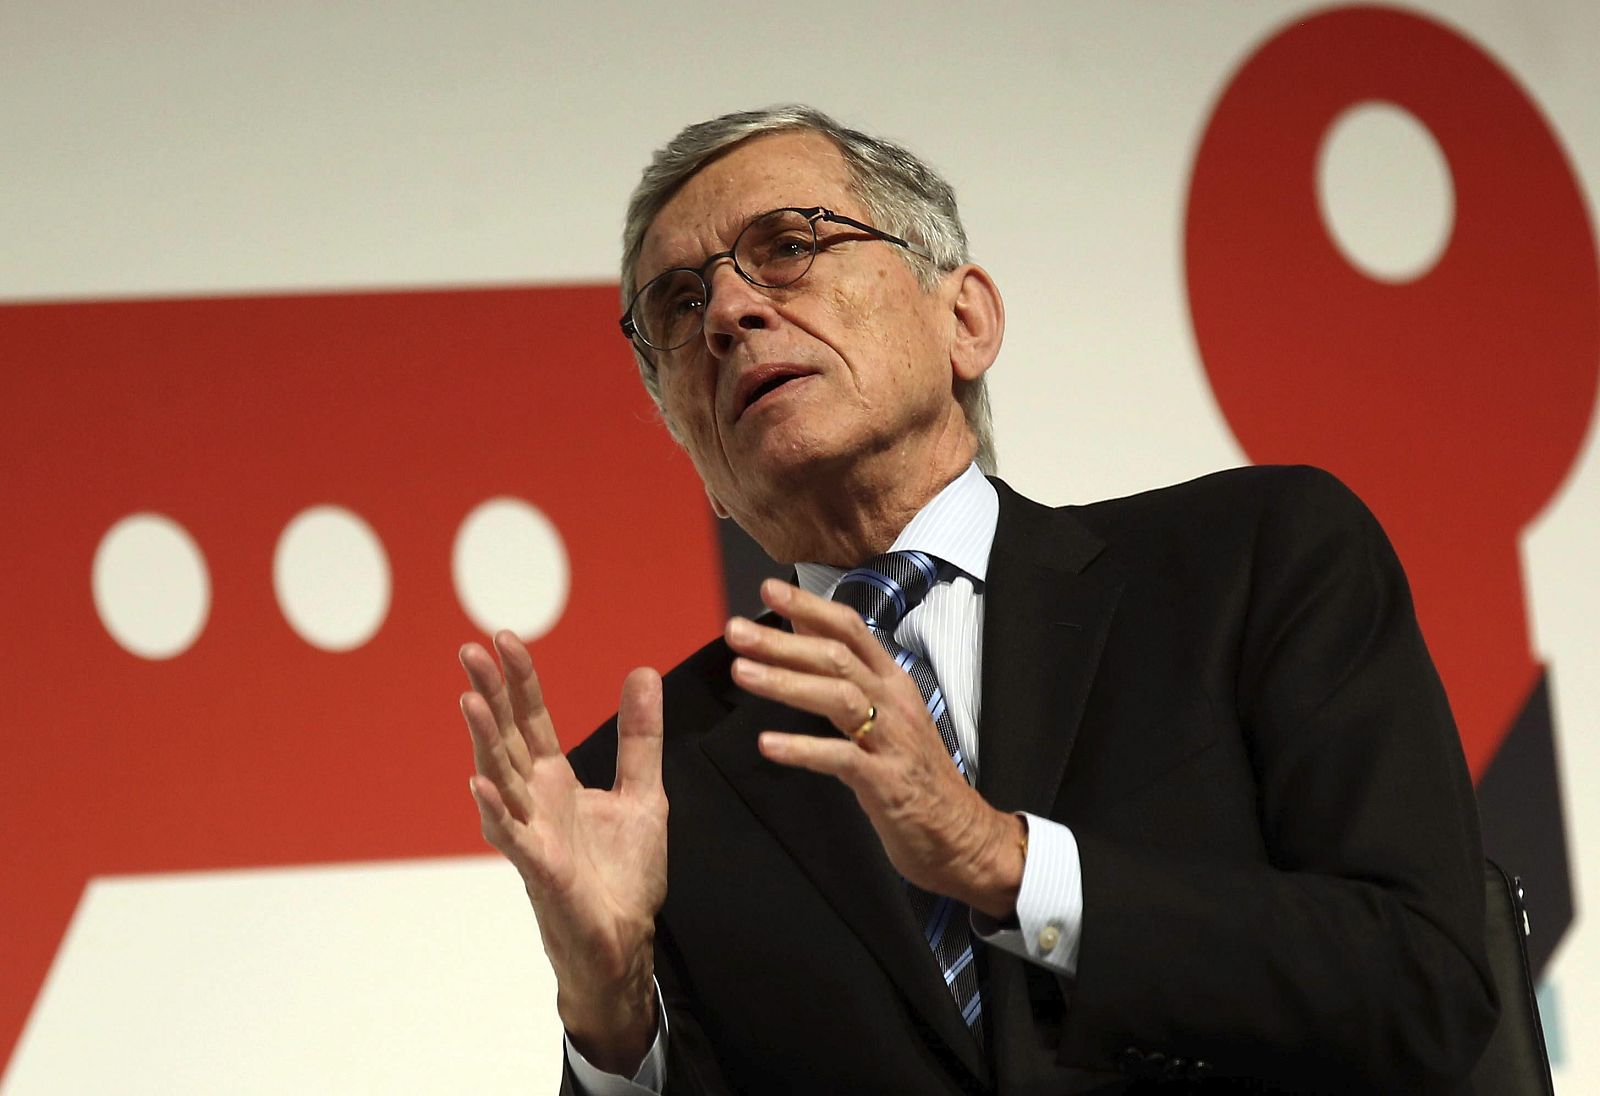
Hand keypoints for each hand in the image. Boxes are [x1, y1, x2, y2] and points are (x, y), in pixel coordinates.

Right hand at [459, 631, 666, 1073]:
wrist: (626, 938)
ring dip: (484, 739)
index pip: (531, 719)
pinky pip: (511, 834)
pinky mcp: (539, 867)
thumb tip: (643, 673)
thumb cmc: (623, 873)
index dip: (519, 680)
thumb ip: (641, 737)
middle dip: (490, 694)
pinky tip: (480, 781)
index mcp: (555, 780)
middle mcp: (534, 800)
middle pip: (506, 737)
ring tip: (470, 699)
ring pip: (500, 776)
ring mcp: (531, 832)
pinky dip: (494, 808)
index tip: (503, 637)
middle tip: (470, 650)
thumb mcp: (643, 793)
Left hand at [726, 580, 1024, 918]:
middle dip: (783, 641)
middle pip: (837, 658)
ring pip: (839, 697)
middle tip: (737, 631)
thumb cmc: (915, 775)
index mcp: (893, 683)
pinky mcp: (887, 782)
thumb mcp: (885, 715)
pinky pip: (841, 758)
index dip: (810, 607)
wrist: (962, 836)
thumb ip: (847, 677)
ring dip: (787, 681)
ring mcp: (893, 741)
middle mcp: (895, 703)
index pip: (852, 630)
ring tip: (743, 672)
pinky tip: (768, 744)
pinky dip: (803, 749)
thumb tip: (805, 634)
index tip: (768, 590)